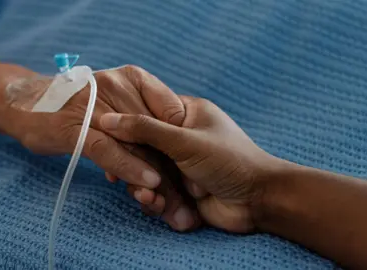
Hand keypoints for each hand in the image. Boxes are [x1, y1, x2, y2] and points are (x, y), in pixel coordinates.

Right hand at [0, 65, 199, 230]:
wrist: (26, 103)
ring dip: (156, 177)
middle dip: (171, 169)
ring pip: (136, 146)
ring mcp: (97, 106)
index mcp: (135, 78)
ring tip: (172, 203)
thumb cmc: (77, 106)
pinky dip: (129, 168)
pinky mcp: (75, 128)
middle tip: (187, 198)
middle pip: (154, 133)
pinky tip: (147, 185)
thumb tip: (172, 147)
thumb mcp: (116, 105)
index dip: (180, 144)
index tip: (189, 172)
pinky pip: (108, 150)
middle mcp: (119, 86)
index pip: (168, 112)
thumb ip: (144, 120)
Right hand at [100, 96, 279, 232]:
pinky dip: (155, 202)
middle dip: (135, 167)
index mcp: (185, 114)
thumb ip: (145, 129)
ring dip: (144, 189)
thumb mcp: (185, 140)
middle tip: (128, 178)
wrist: (259, 201)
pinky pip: (155, 192)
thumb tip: (108, 119)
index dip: (125, 127)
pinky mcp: (179, 189)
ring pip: (144, 173)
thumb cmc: (229, 161)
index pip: (145, 113)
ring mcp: (178, 165)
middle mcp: (179, 138)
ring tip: (154, 200)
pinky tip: (162, 208)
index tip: (108, 138)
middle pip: (141, 147)